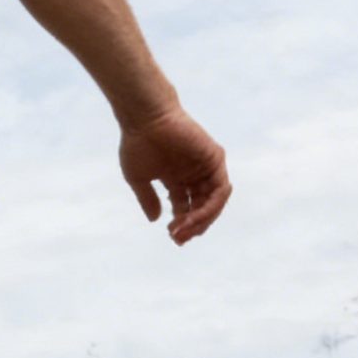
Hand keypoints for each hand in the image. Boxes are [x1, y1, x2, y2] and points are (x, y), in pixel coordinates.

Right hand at [117, 107, 230, 244]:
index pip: (185, 207)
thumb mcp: (139, 178)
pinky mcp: (215, 159)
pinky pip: (220, 190)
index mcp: (177, 179)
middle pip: (201, 208)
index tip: (172, 236)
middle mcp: (194, 175)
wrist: (145, 119)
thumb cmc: (138, 144)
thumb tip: (155, 220)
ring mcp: (206, 167)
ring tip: (185, 229)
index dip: (181, 224)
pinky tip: (195, 216)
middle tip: (179, 238)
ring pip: (213, 202)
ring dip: (201, 220)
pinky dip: (210, 207)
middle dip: (192, 226)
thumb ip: (148, 199)